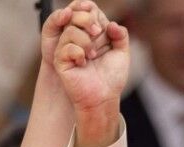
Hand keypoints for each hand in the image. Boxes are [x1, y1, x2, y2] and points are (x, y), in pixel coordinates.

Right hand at [53, 2, 128, 146]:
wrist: (104, 97)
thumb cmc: (112, 78)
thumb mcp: (122, 52)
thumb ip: (121, 35)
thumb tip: (112, 24)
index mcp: (91, 34)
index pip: (87, 12)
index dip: (92, 12)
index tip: (102, 25)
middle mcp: (78, 39)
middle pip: (75, 16)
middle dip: (88, 21)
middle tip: (98, 33)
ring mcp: (68, 50)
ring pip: (70, 31)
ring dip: (85, 41)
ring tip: (92, 55)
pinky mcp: (61, 62)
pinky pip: (66, 47)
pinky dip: (78, 53)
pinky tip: (83, 63)